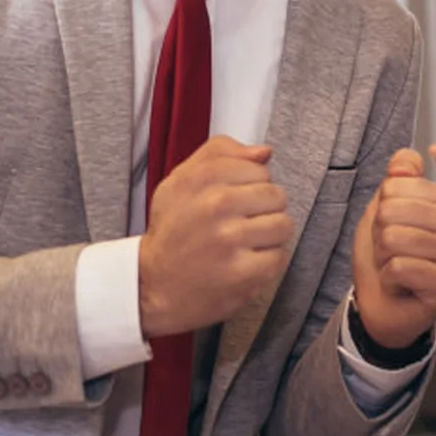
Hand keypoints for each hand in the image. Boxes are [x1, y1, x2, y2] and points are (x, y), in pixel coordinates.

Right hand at [138, 137, 293, 337]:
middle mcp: (216, 204)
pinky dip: (267, 262)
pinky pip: (279, 256)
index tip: (236, 197)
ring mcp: (230, 239)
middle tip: (241, 222)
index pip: (259, 168)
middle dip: (264, 209)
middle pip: (276, 195)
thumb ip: (220, 154)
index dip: (251, 184)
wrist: (153, 283)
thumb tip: (263, 152)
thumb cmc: (171, 232)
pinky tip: (247, 261)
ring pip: (282, 225)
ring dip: (269, 236)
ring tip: (247, 242)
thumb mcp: (181, 180)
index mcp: (202, 177)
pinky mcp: (241, 272)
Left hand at [351, 148, 435, 350]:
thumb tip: (410, 157)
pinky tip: (401, 283)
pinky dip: (388, 276)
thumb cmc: (387, 254)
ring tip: (397, 264)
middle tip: (394, 250)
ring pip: (393, 238)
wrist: (383, 301)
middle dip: (379, 233)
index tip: (396, 224)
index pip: (395, 185)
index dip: (381, 207)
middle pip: (391, 211)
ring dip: (383, 256)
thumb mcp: (386, 207)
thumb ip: (398, 178)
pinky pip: (399, 266)